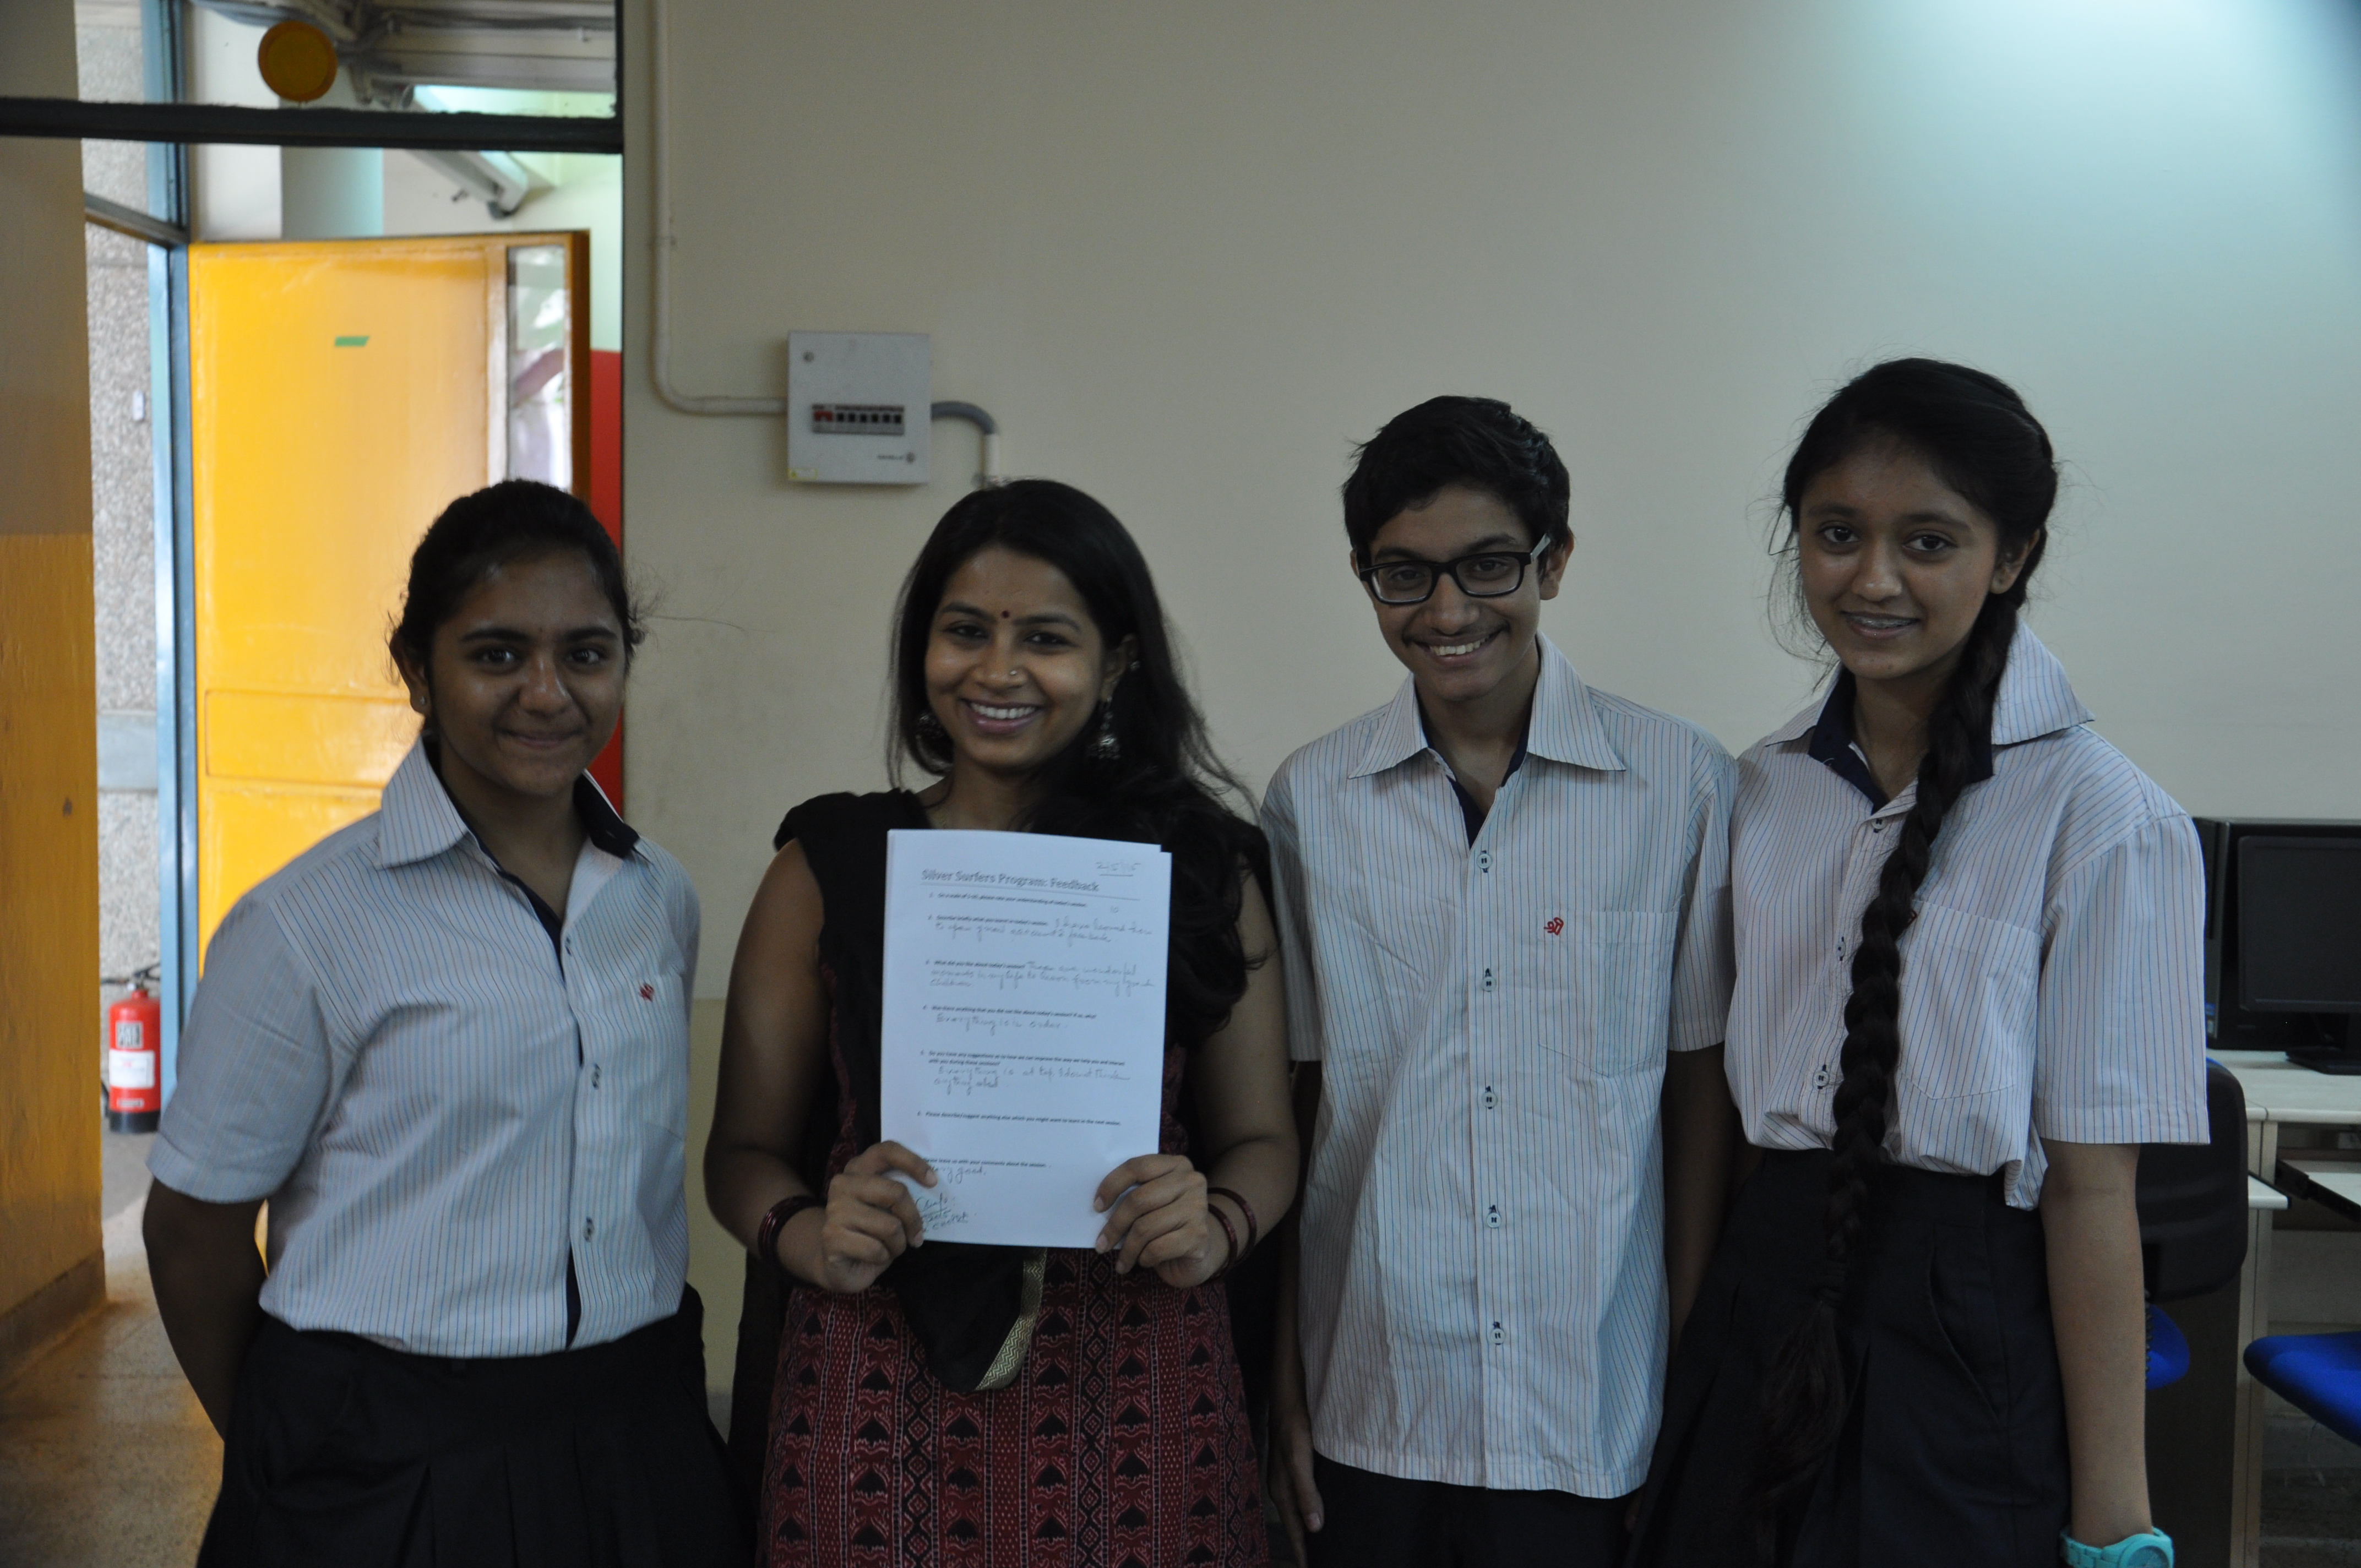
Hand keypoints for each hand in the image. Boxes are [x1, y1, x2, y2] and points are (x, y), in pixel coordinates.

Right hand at [808, 1141, 933, 1293]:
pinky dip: (883, 1258)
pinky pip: (876, 1249)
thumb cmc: (870, 1231)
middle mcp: (843, 1183)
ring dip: (898, 1244)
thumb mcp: (887, 1207)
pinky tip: (874, 1257)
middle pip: (896, 1192)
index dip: (913, 1162)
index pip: (887, 1151)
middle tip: (916, 1235)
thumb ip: (900, 1194)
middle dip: (912, 1218)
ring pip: (890, 1226)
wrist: (839, 1263)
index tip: (932, 1181)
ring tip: (890, 1248)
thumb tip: (931, 1187)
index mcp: (858, 1168)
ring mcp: (835, 1209)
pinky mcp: (831, 1237)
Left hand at [1092, 1154, 1222, 1287]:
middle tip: (1101, 1244)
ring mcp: (1197, 1208)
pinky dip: (1144, 1258)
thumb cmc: (1168, 1223)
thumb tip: (1099, 1207)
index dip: (1112, 1185)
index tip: (1097, 1206)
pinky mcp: (1198, 1235)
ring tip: (1121, 1262)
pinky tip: (1144, 1261)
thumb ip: (1135, 1194)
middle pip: (1139, 1200)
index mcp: (1177, 1165)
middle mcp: (1191, 1181)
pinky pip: (1157, 1248)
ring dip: (1127, 1250)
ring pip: (1145, 1227)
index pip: (1137, 1167)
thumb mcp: (1153, 1201)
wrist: (1200, 1250)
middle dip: (1114, 1225)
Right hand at [1268, 1380, 1323, 1561]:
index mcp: (1281, 1491)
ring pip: (1300, 1511)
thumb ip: (1306, 1492)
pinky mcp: (1296, 1465)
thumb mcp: (1299, 1458)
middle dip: (1307, 1546)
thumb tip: (1315, 1529)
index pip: (1295, 1532)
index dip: (1304, 1553)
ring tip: (1325, 1544)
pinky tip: (1324, 1509)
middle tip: (1324, 1562)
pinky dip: (1312, 1508)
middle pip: (1296, 1524)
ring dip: (1310, 1528)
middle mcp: (1282, 1487)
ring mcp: (1287, 1476)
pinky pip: (1304, 1495)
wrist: (1287, 1392)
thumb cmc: (1293, 1423)